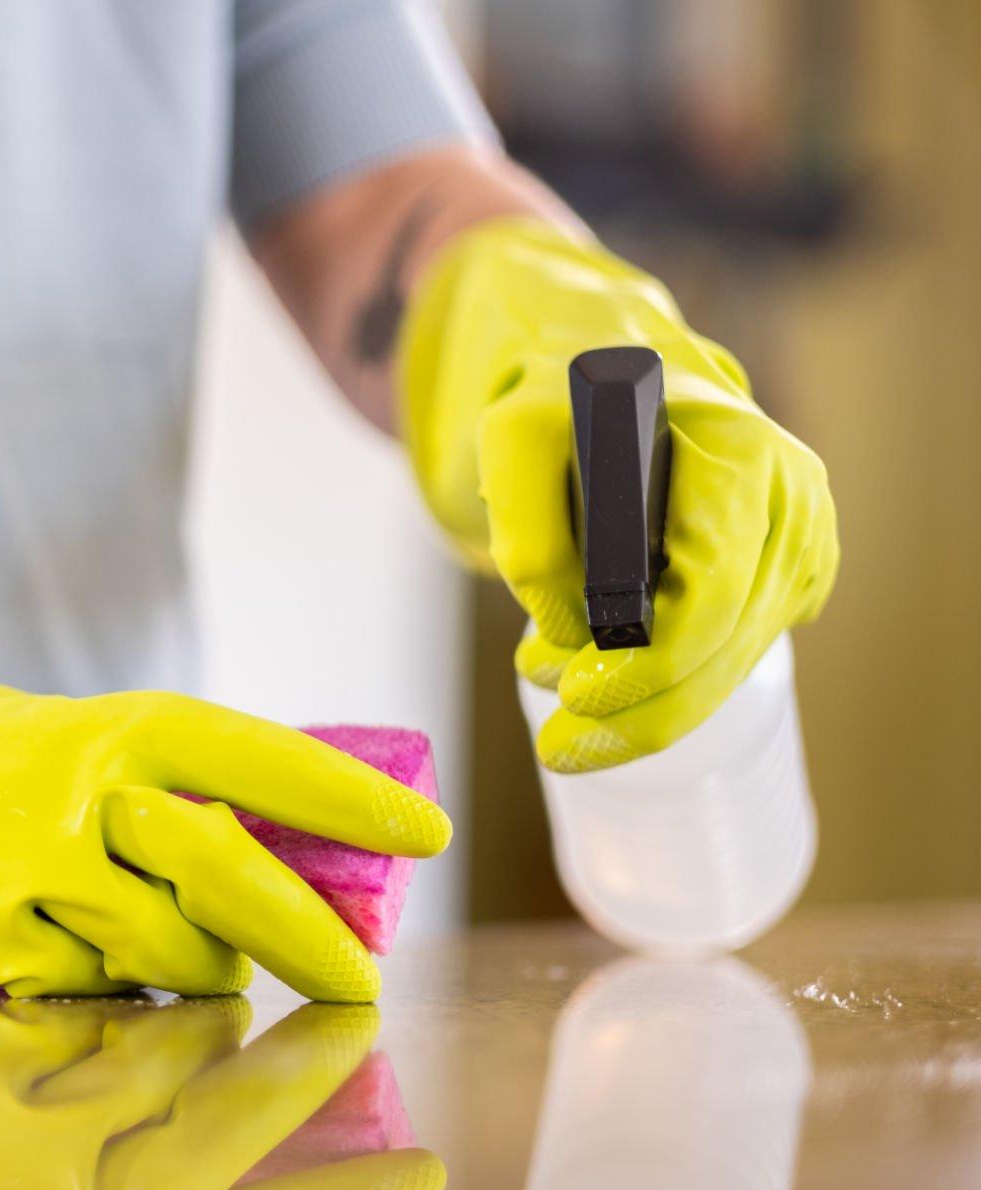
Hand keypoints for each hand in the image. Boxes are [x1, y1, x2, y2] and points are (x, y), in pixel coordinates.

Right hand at [0, 496, 449, 998]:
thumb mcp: (43, 739)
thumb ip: (142, 785)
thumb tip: (263, 839)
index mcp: (106, 725)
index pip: (259, 757)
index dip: (349, 796)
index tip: (428, 833)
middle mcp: (78, 792)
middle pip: (233, 874)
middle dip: (311, 934)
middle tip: (366, 977)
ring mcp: (26, 872)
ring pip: (165, 950)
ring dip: (208, 975)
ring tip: (222, 982)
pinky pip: (84, 990)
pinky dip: (106, 994)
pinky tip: (91, 980)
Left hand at [398, 220, 837, 771]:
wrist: (567, 341)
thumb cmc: (541, 379)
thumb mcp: (506, 430)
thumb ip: (528, 526)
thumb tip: (568, 627)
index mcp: (737, 447)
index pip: (716, 590)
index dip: (653, 665)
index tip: (577, 700)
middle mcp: (785, 486)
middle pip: (733, 638)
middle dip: (645, 705)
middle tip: (557, 741)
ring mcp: (789, 525)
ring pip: (737, 653)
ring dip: (649, 697)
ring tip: (550, 680)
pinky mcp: (770, 555)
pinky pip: (734, 640)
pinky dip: (669, 673)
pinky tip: (599, 662)